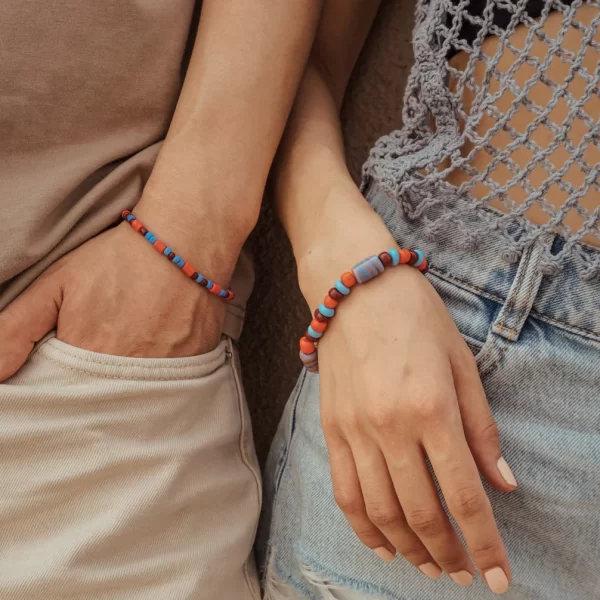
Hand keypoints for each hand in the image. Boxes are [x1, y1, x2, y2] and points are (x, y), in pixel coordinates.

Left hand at [0, 216, 237, 380]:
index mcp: (88, 355)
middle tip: (106, 355)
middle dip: (98, 389)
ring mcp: (167, 370)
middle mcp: (129, 371)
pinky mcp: (196, 364)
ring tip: (133, 351)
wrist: (185, 240)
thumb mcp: (56, 283)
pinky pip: (174, 386)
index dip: (65, 386)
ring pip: (140, 397)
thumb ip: (15, 329)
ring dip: (131, 386)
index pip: (65, 397)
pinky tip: (161, 351)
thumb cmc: (119, 258)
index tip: (71, 367)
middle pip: (104, 401)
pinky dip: (164, 379)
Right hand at [300, 219, 515, 594]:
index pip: (463, 494)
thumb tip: (502, 483)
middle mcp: (390, 426)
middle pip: (420, 513)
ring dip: (407, 548)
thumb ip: (482, 428)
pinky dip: (363, 527)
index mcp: (431, 407)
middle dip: (448, 554)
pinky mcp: (331, 428)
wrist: (354, 286)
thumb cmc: (415, 316)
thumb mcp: (461, 363)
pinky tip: (382, 545)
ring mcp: (354, 429)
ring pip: (379, 511)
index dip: (485, 543)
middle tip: (462, 573)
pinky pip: (343, 491)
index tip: (497, 576)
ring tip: (428, 566)